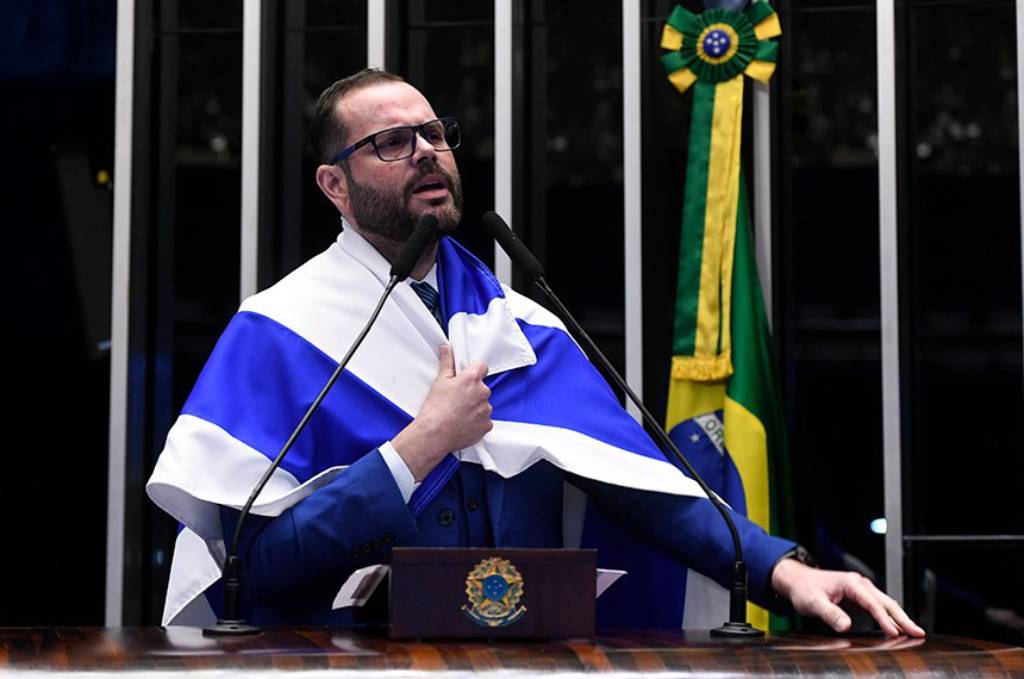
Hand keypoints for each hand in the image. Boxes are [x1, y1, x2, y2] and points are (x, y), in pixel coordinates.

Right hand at [392, 345, 492, 480]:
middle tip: (457, 398)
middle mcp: (483, 392)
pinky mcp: (486, 425)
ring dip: (475, 406)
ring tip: (458, 412)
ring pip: (483, 404)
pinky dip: (476, 421)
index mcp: (472, 379)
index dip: (475, 370)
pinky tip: (463, 422)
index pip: (482, 366)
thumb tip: (447, 349)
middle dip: (472, 391)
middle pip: (482, 387)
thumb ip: (447, 362)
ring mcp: (486, 409)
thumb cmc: (435, 409)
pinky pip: (484, 420)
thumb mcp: (439, 381)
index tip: (468, 376)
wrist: (435, 434)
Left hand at [771, 558, 925, 637]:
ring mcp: (861, 591)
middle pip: (886, 602)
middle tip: (918, 633)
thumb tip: (845, 626)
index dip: (884, 618)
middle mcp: (860, 584)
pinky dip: (890, 618)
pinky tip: (898, 629)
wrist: (798, 581)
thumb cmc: (804, 589)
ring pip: (886, 605)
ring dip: (900, 619)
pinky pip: (879, 609)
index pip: (872, 603)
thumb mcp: (813, 602)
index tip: (894, 632)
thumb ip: (829, 613)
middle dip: (903, 618)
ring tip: (915, 633)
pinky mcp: (860, 599)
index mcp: (851, 583)